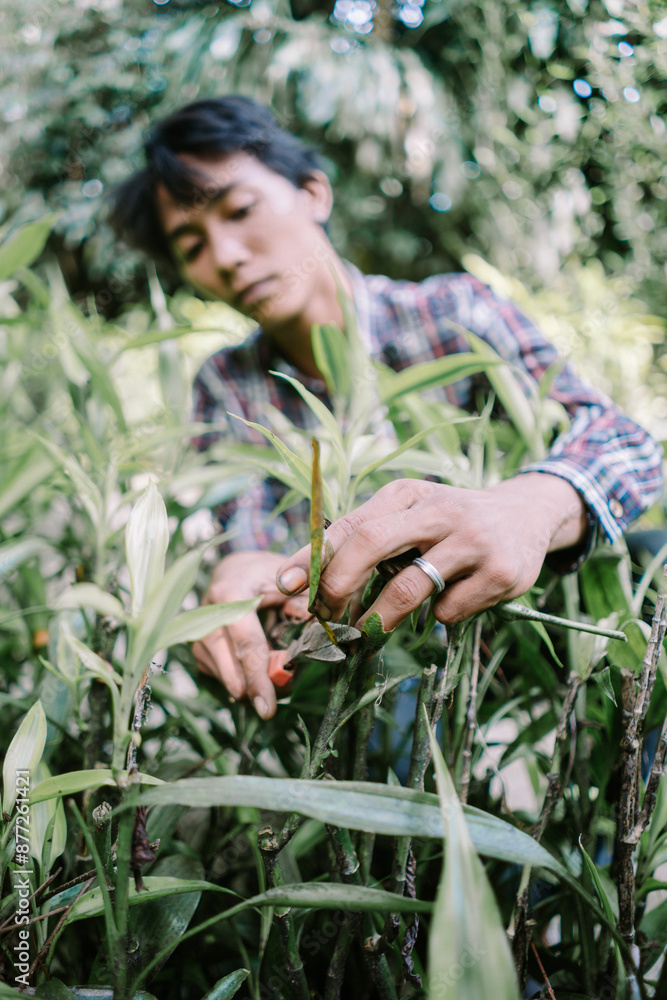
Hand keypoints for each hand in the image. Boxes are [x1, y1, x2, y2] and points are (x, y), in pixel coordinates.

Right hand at [192, 551, 309, 718]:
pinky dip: (235, 678)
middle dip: (250, 687)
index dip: (258, 676)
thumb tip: (315, 631)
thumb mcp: (294, 580)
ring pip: (218, 671)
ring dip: (244, 684)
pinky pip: (214, 671)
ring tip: (269, 685)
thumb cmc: (273, 576)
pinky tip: (252, 675)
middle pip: (226, 663)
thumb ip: (305, 602)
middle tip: (273, 704)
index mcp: (231, 592)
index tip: (268, 707)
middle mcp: (206, 611)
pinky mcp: (196, 643)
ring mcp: (196, 628)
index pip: (246, 642)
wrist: (240, 569)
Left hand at [276, 475, 586, 631]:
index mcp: (408, 494)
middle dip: (339, 584)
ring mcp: (473, 541)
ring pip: (410, 587)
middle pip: (372, 543)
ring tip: (368, 632)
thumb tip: (295, 579)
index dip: (314, 557)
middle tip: (325, 617)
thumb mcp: (409, 515)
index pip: (350, 524)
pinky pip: (451, 609)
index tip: (286, 585)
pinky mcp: (501, 572)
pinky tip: (449, 602)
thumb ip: (360, 538)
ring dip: (380, 618)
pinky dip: (439, 615)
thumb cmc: (449, 522)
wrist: (528, 514)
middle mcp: (439, 510)